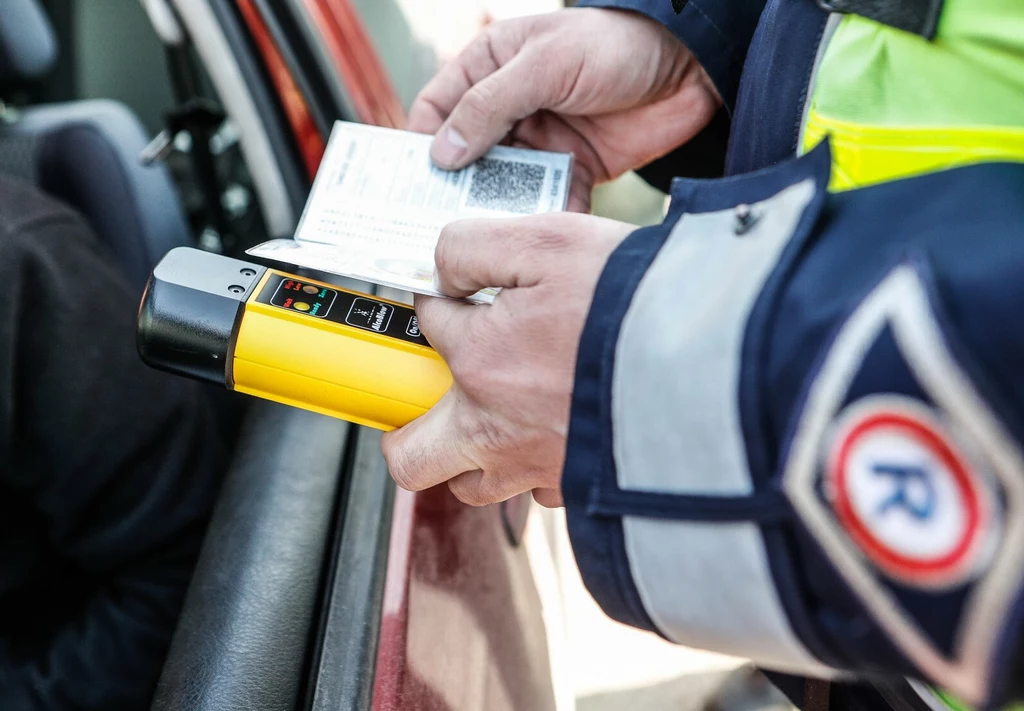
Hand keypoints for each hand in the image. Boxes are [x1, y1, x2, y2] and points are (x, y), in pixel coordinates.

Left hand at [380, 213, 633, 506]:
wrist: (716, 366)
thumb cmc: (634, 304)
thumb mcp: (547, 242)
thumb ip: (474, 247)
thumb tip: (443, 269)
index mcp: (480, 361)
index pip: (430, 326)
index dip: (443, 300)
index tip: (464, 294)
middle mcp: (496, 428)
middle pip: (414, 456)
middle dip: (408, 430)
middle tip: (429, 400)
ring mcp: (537, 468)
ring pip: (473, 485)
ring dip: (472, 455)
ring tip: (500, 416)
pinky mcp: (580, 490)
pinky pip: (539, 494)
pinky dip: (537, 469)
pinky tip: (560, 432)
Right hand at [407, 8, 720, 211]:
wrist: (691, 66)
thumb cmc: (616, 43)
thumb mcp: (544, 64)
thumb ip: (490, 106)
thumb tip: (442, 152)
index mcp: (488, 69)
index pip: (436, 112)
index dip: (421, 147)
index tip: (410, 185)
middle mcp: (508, 107)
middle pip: (464, 157)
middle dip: (455, 189)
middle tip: (442, 224)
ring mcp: (539, 140)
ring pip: (503, 183)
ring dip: (497, 207)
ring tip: (489, 234)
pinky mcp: (571, 167)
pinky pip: (546, 199)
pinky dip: (542, 216)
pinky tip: (536, 233)